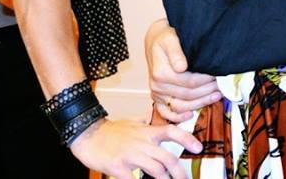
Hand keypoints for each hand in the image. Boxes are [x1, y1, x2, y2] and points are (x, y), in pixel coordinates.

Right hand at [69, 117, 200, 178]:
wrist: (87, 134)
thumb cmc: (112, 131)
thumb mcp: (134, 121)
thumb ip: (150, 121)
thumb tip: (166, 115)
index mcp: (147, 131)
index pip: (171, 131)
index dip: (187, 138)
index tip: (198, 147)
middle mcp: (142, 142)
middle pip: (168, 157)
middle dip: (180, 171)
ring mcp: (130, 155)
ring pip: (156, 170)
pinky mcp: (118, 167)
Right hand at [146, 20, 220, 122]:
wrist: (157, 42)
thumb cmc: (166, 39)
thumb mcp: (170, 39)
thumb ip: (176, 52)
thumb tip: (181, 67)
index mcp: (161, 73)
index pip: (190, 82)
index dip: (206, 80)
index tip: (218, 75)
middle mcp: (157, 86)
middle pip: (188, 95)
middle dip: (208, 91)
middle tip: (222, 86)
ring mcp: (157, 94)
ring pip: (181, 106)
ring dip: (200, 103)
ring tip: (216, 96)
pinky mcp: (158, 99)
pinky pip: (167, 113)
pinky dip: (178, 118)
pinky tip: (192, 115)